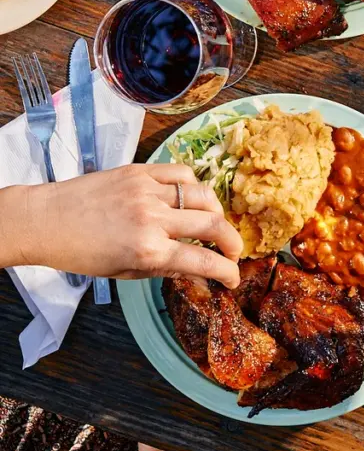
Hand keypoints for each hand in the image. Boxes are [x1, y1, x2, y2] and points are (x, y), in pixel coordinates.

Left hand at [0, 164, 242, 286]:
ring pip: (204, 195)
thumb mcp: (125, 271)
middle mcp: (152, 219)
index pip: (203, 261)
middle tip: (232, 252)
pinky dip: (193, 186)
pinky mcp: (140, 171)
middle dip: (232, 242)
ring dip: (216, 212)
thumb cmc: (81, 253)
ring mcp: (148, 191)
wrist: (44, 220)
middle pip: (213, 225)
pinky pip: (182, 173)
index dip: (226, 272)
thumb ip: (167, 270)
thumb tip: (202, 275)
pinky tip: (189, 197)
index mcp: (147, 251)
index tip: (233, 278)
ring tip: (213, 222)